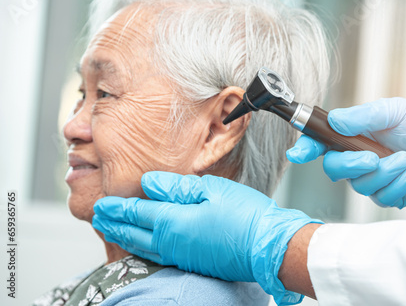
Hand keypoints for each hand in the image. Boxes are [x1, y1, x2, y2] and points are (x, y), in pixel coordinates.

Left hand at [92, 171, 320, 304]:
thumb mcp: (212, 190)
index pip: (137, 213)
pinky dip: (141, 249)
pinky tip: (142, 246)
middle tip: (98, 218)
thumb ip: (177, 187)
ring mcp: (182, 256)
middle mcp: (172, 242)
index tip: (101, 204)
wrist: (268, 246)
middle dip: (114, 224)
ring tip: (111, 231)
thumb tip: (149, 183)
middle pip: (134, 233)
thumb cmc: (245, 215)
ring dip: (124, 237)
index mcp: (174, 221)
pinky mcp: (192, 262)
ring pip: (143, 247)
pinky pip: (157, 256)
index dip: (117, 208)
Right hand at [286, 97, 405, 207]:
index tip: (297, 154)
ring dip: (383, 173)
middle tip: (372, 157)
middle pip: (334, 168)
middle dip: (351, 165)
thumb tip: (335, 120)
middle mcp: (355, 157)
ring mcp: (369, 178)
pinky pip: (380, 198)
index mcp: (351, 135)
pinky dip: (397, 185)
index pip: (320, 142)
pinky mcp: (386, 194)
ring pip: (359, 185)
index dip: (304, 148)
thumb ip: (363, 116)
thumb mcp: (393, 111)